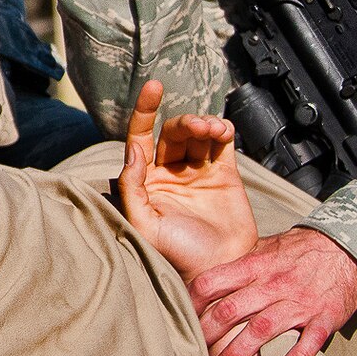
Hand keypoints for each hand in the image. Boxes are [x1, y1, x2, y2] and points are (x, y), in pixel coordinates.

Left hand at [114, 80, 257, 280]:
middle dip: (184, 122)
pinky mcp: (224, 174)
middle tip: (198, 127)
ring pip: (197, 134)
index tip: (154, 86)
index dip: (145, 110)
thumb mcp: (145, 224)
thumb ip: (133, 187)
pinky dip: (222, 129)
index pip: (141, 137)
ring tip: (212, 130)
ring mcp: (198, 172)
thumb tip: (132, 150)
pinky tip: (222, 131)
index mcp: (147, 182)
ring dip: (203, 124)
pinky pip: (221, 143)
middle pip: (173, 132)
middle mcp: (170, 173)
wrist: (221, 270)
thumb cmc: (179, 255)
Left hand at [188, 227, 356, 355]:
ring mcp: (299, 302)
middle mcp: (273, 284)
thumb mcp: (265, 248)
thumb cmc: (299, 251)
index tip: (182, 319)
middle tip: (195, 355)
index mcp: (254, 266)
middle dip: (208, 334)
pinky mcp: (324, 318)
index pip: (212, 282)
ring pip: (263, 328)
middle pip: (231, 310)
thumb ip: (239, 266)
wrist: (345, 248)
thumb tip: (206, 282)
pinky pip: (310, 340)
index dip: (192, 302)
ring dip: (239, 352)